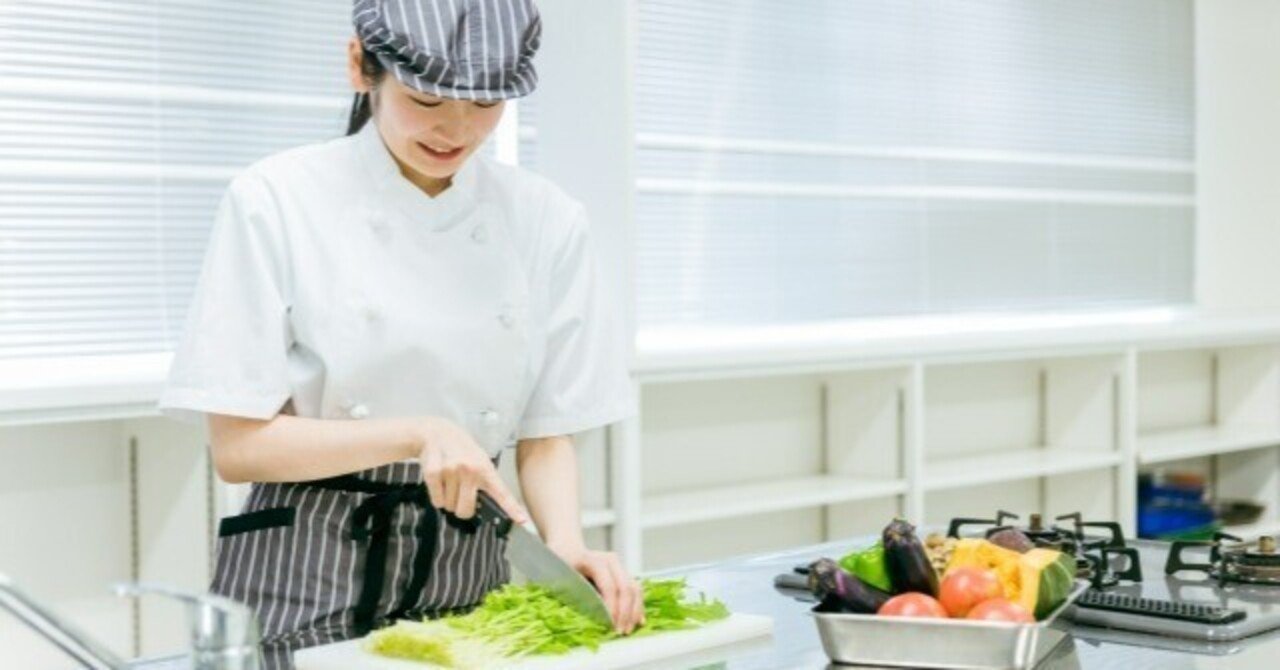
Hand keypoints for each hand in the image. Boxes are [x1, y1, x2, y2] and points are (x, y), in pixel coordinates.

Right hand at [413, 417, 527, 523]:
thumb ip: (485, 481)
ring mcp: (451, 471)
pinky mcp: (433, 473)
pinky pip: (436, 501)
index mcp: (485, 469)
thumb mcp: (480, 460)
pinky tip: (440, 482)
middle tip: (461, 495)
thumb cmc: (462, 450)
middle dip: (462, 509)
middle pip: (465, 511)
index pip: (502, 493)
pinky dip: (437, 497)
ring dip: (448, 500)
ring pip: (449, 506)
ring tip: (449, 481)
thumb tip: (490, 509)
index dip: (513, 509)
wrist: (438, 433)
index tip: (523, 521)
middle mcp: (469, 470)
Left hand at [549, 540, 645, 634]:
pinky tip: (637, 620)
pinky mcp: (623, 573)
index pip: (608, 585)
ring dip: (633, 611)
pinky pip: (634, 589)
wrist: (567, 548)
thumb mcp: (557, 575)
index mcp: (592, 559)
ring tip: (628, 629)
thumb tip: (581, 617)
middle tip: (620, 632)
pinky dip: (636, 606)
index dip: (611, 606)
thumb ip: (570, 592)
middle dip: (625, 612)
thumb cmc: (559, 563)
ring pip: (634, 588)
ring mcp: (618, 566)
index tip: (610, 624)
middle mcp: (610, 560)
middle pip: (625, 587)